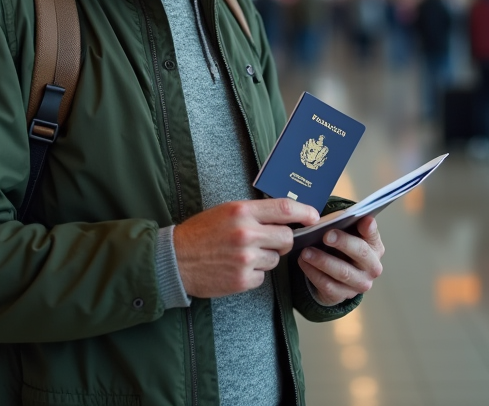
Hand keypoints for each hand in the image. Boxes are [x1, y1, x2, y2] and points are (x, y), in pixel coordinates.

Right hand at [174, 199, 318, 298]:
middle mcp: (246, 233)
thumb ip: (254, 213)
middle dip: (283, 241)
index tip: (314, 217)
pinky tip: (235, 269)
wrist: (175, 260)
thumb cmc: (200, 233)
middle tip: (270, 242)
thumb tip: (285, 216)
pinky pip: (262, 276)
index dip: (305, 212)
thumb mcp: (226, 212)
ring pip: (276, 259)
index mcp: (242, 211)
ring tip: (242, 255)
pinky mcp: (242, 279)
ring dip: (265, 258)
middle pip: (287, 238)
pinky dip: (253, 274)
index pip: (285, 208)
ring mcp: (245, 258)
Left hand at [297, 216, 384, 305]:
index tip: (360, 219)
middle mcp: (372, 268)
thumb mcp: (348, 233)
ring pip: (342, 272)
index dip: (367, 228)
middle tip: (326, 235)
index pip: (373, 235)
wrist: (334, 273)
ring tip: (306, 251)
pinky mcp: (342, 296)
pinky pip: (327, 285)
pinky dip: (313, 273)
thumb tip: (347, 216)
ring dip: (323, 260)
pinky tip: (303, 262)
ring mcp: (358, 284)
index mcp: (375, 247)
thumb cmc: (342, 246)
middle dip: (343, 242)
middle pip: (361, 253)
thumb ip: (349, 223)